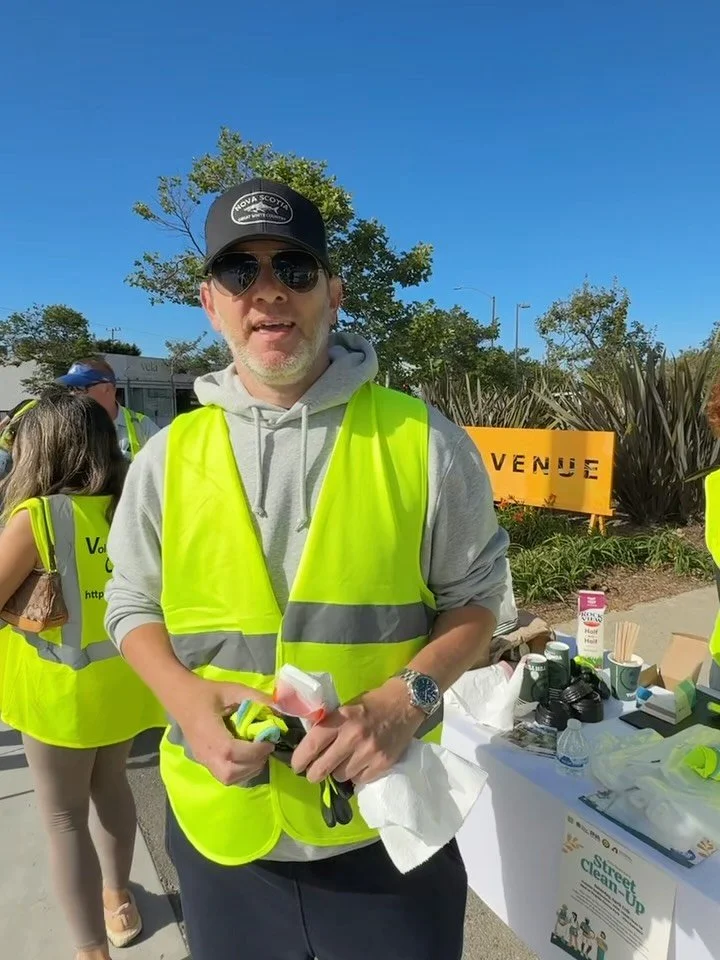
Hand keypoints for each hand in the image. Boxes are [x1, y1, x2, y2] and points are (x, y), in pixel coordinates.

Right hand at [175, 678, 274, 786]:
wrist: (181, 697)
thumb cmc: (207, 693)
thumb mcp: (233, 689)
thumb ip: (256, 698)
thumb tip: (280, 708)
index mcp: (208, 732)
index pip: (231, 751)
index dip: (254, 751)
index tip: (268, 741)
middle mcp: (204, 751)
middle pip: (229, 773)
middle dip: (253, 764)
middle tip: (265, 749)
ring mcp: (203, 759)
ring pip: (227, 779)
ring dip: (248, 771)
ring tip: (258, 754)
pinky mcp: (205, 762)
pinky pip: (224, 777)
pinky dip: (240, 773)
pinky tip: (248, 758)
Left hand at [291, 678, 423, 786]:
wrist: (404, 703)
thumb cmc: (371, 704)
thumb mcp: (345, 708)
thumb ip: (328, 724)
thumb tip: (309, 745)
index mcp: (341, 719)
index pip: (313, 744)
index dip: (300, 759)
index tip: (297, 766)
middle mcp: (353, 736)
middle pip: (322, 768)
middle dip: (314, 774)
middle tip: (314, 773)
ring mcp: (369, 752)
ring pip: (340, 776)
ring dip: (339, 772)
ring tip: (345, 761)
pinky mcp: (383, 763)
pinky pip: (359, 780)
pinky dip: (357, 775)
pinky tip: (361, 763)